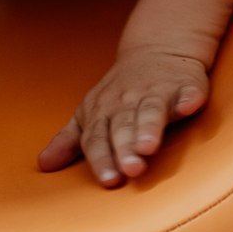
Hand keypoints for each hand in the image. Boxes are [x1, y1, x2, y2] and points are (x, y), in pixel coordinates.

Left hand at [38, 46, 208, 187]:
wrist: (155, 50)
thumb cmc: (118, 93)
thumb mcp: (89, 114)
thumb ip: (69, 141)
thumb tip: (43, 165)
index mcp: (102, 113)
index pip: (98, 138)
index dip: (102, 159)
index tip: (108, 181)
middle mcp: (127, 102)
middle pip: (124, 127)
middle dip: (125, 148)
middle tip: (129, 170)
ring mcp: (156, 92)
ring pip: (151, 111)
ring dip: (150, 128)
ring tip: (149, 147)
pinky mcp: (185, 86)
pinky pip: (187, 92)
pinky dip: (188, 98)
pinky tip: (189, 106)